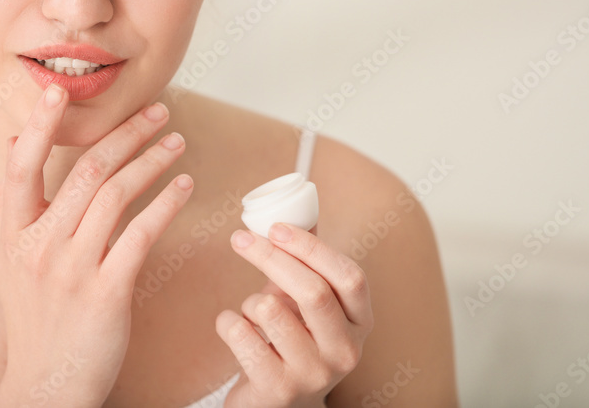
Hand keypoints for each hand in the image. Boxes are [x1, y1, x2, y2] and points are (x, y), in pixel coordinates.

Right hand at [0, 83, 193, 404]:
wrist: (44, 384)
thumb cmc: (33, 318)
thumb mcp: (10, 259)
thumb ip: (16, 203)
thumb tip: (10, 143)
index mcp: (12, 233)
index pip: (20, 166)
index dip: (37, 125)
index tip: (59, 90)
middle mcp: (38, 246)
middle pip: (84, 171)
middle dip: (125, 133)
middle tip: (157, 111)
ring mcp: (71, 270)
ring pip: (116, 195)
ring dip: (151, 161)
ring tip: (176, 143)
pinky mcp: (106, 293)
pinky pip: (141, 235)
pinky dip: (165, 204)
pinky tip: (183, 187)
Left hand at [216, 223, 372, 407]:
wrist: (276, 402)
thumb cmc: (291, 339)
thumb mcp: (306, 299)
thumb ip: (307, 258)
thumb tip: (298, 201)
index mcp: (360, 322)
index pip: (349, 277)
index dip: (312, 247)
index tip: (276, 227)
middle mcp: (346, 352)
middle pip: (312, 291)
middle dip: (270, 257)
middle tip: (240, 238)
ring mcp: (314, 374)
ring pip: (270, 312)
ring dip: (249, 301)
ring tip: (252, 313)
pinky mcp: (278, 390)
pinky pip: (241, 335)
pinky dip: (228, 322)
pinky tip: (236, 330)